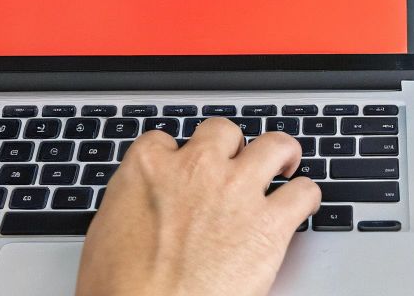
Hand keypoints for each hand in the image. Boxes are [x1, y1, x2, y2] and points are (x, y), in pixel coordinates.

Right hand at [76, 119, 321, 295]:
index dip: (178, 154)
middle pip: (223, 132)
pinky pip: (303, 193)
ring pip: (273, 146)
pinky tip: (303, 204)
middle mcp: (195, 169)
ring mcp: (236, 191)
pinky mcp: (269, 223)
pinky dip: (306, 197)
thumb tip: (139, 208)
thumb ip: (130, 205)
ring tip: (286, 164)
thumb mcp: (106, 235)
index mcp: (148, 169)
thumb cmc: (120, 290)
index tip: (184, 167)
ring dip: (281, 155)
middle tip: (237, 162)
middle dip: (231, 146)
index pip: (166, 140)